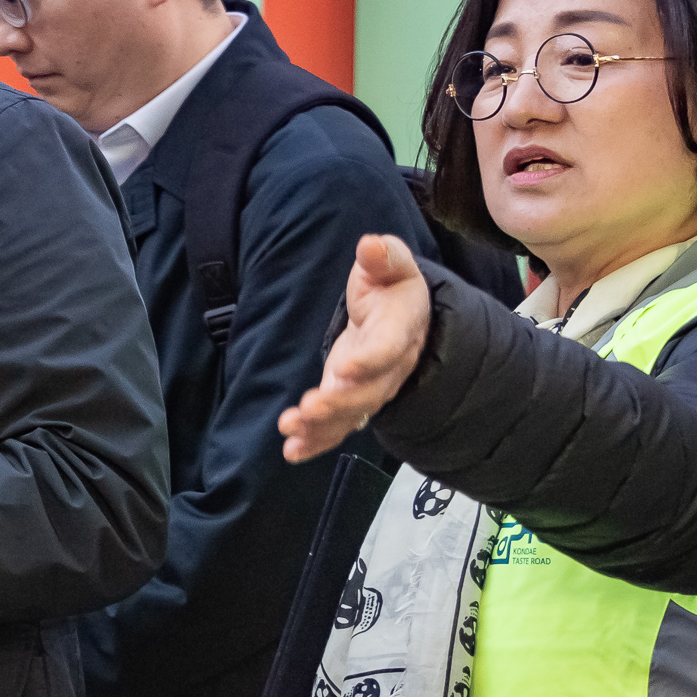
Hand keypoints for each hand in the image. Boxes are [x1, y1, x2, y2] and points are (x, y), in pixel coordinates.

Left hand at [279, 234, 431, 463]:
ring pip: (351, 415)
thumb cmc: (392, 288)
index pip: (387, 348)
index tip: (344, 368)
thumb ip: (385, 257)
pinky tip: (292, 451)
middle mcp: (389, 367)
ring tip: (292, 429)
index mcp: (400, 330)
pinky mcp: (351, 401)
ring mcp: (370, 389)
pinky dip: (316, 441)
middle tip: (310, 408)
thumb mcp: (392, 264)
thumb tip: (371, 245)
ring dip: (322, 427)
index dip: (369, 361)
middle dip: (340, 403)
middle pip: (369, 392)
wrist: (405, 318)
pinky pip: (338, 427)